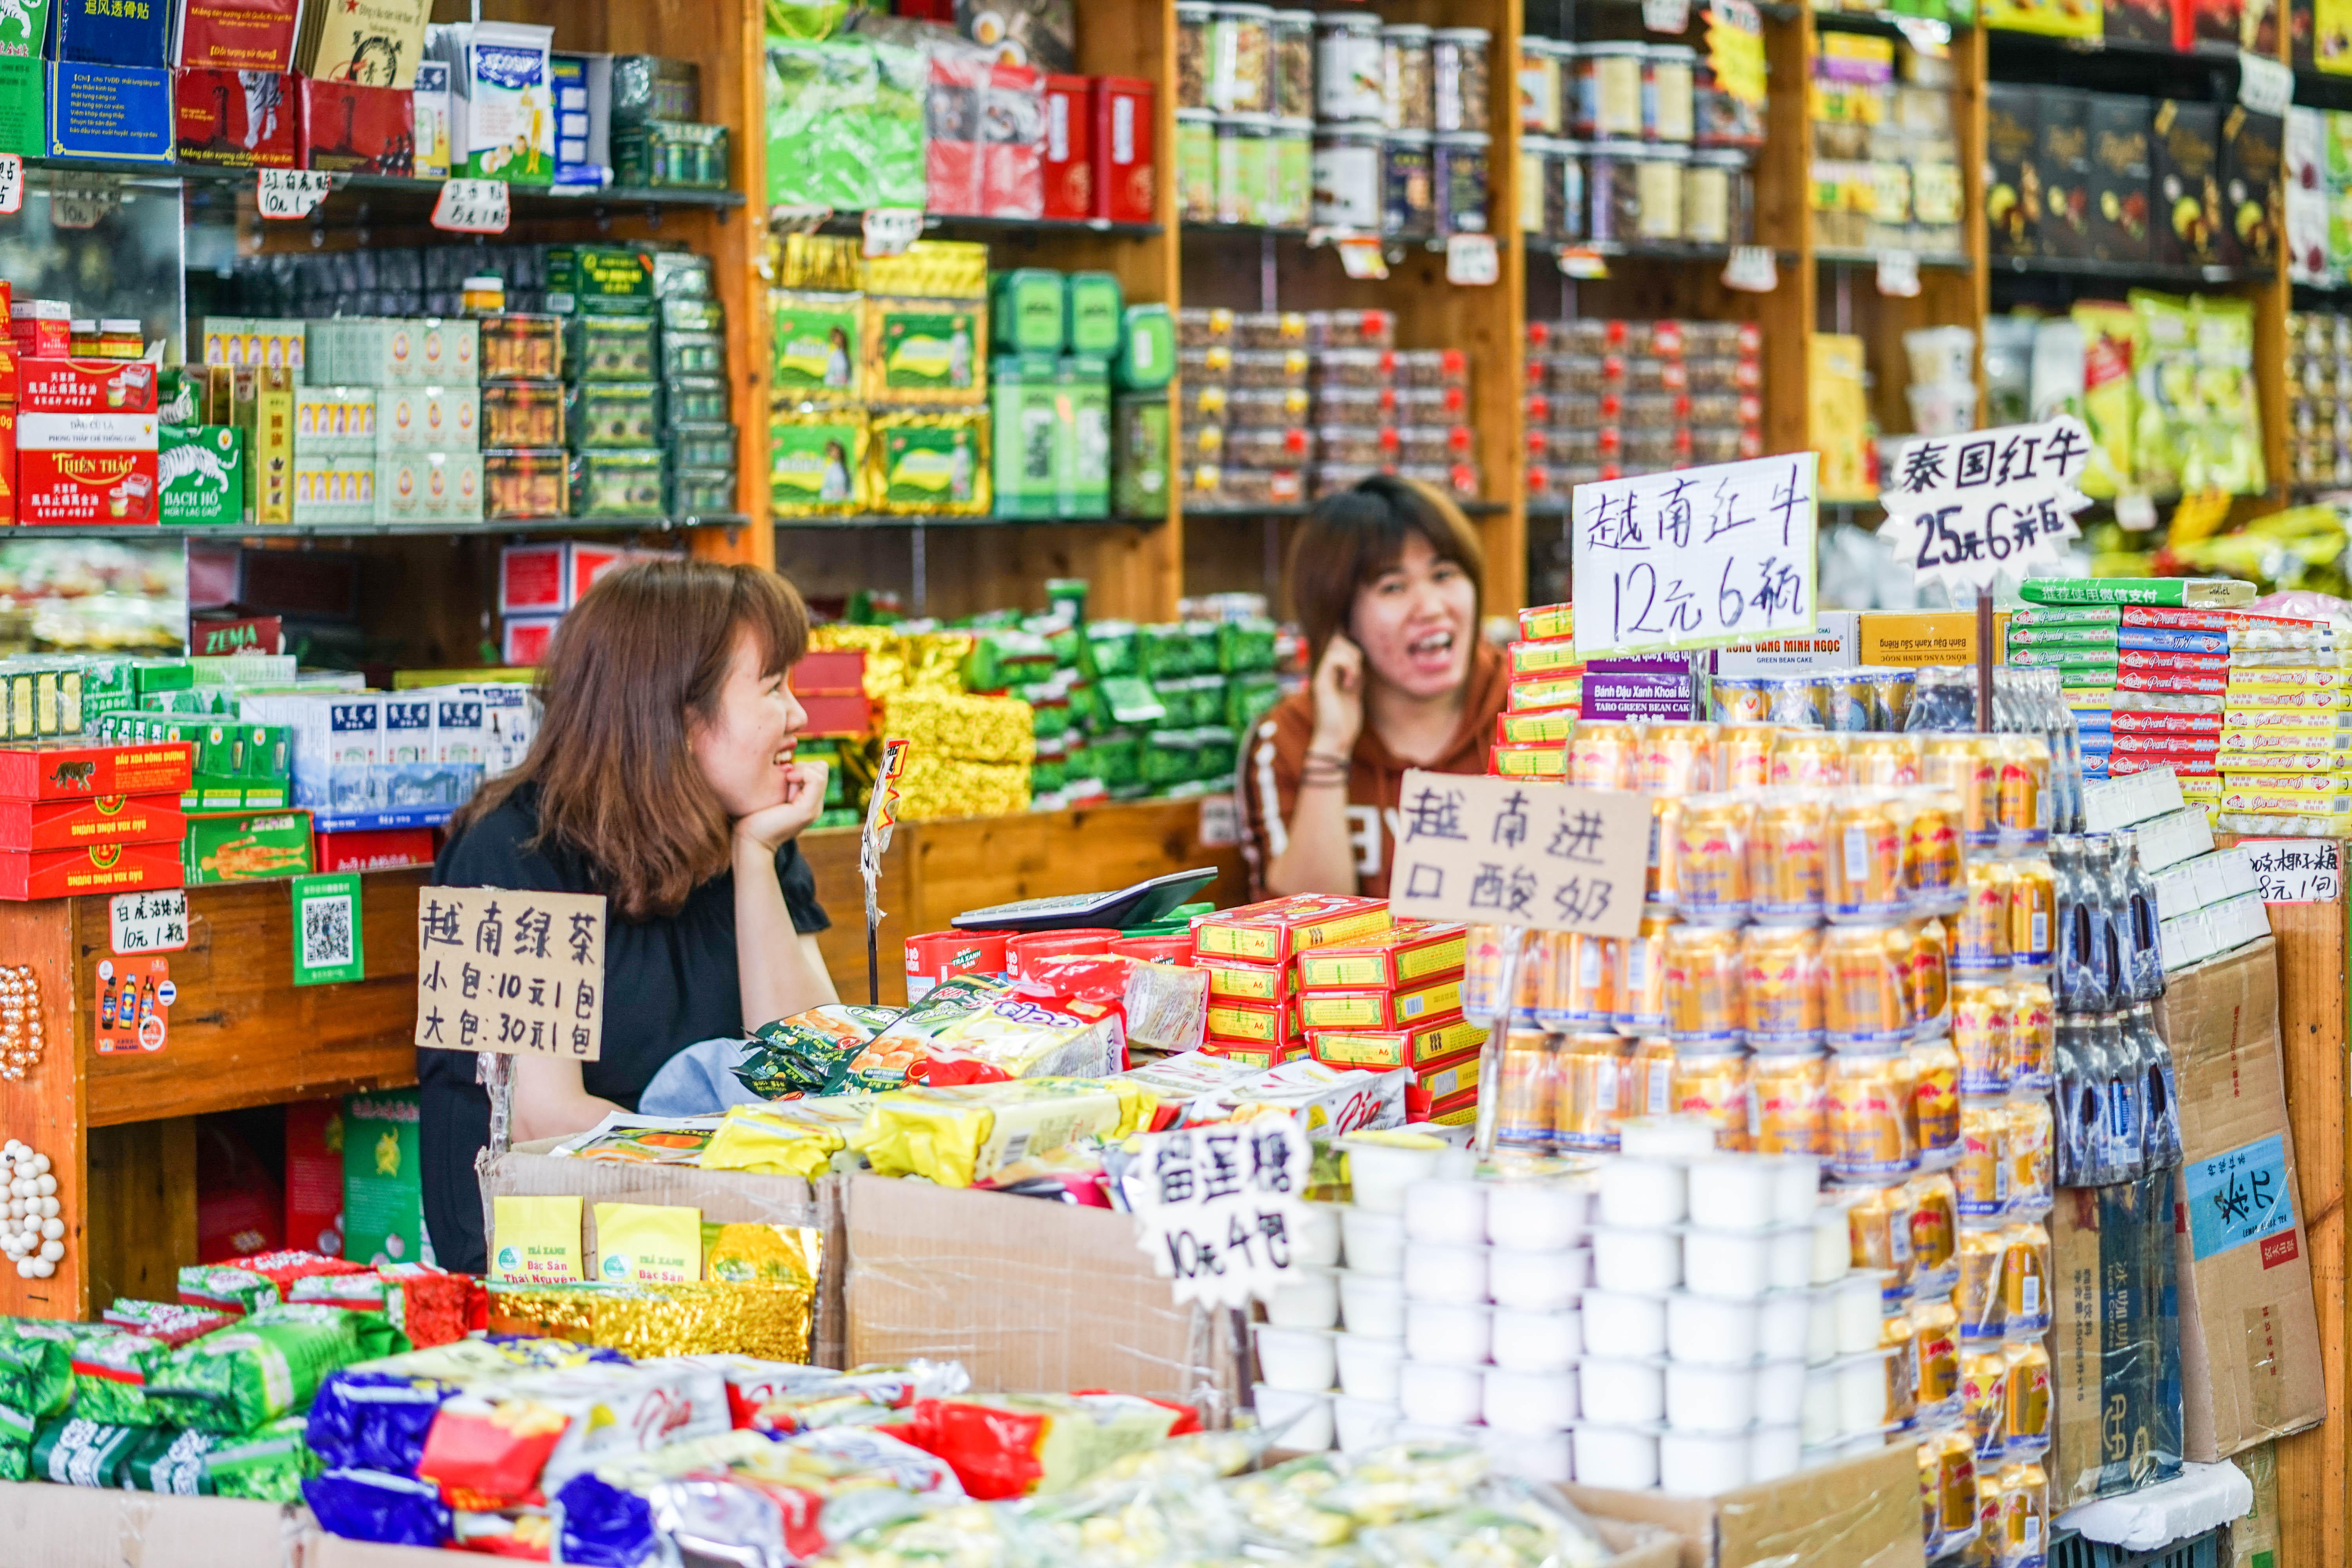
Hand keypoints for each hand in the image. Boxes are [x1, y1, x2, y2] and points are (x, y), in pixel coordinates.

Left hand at [734, 760, 827, 854]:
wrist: (750, 840)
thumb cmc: (753, 815)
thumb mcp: (772, 793)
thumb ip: (783, 782)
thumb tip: (787, 765)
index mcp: (808, 802)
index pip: (817, 770)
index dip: (801, 766)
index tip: (782, 775)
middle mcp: (815, 805)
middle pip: (821, 768)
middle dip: (802, 767)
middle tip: (784, 781)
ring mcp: (814, 808)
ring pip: (820, 772)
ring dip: (800, 771)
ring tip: (784, 785)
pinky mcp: (807, 810)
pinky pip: (816, 779)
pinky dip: (802, 774)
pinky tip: (787, 780)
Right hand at [1309, 634, 1364, 757]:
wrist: (1336, 740)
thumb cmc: (1345, 722)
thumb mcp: (1355, 693)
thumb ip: (1355, 675)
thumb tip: (1360, 660)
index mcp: (1330, 674)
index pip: (1337, 645)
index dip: (1350, 645)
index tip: (1360, 662)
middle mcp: (1323, 672)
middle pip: (1338, 641)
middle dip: (1354, 652)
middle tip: (1356, 674)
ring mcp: (1320, 676)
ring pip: (1337, 647)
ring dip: (1352, 660)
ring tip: (1353, 679)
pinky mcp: (1321, 682)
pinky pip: (1335, 659)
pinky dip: (1348, 668)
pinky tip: (1349, 683)